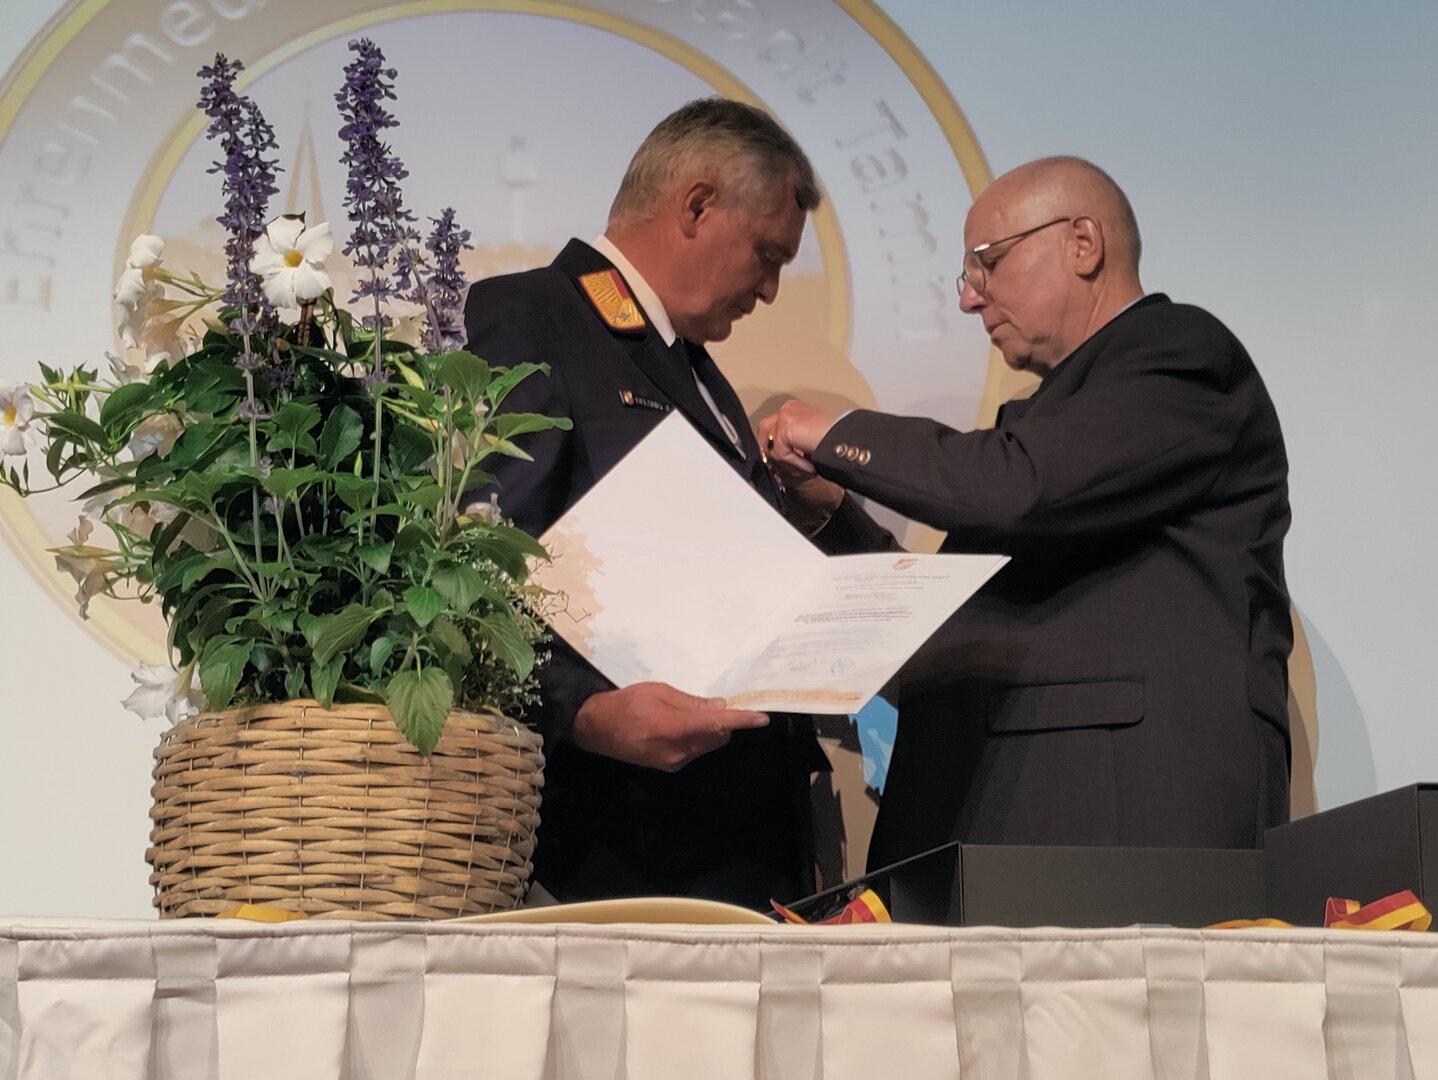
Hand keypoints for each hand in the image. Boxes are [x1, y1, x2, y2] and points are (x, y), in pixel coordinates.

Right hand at [571, 682, 769, 771]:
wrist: (597, 728)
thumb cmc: (627, 703)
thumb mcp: (660, 693)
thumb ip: (692, 703)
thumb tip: (720, 708)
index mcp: (675, 728)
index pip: (717, 724)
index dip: (742, 721)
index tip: (761, 719)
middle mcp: (678, 750)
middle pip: (717, 737)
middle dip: (723, 722)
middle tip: (713, 705)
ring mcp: (674, 761)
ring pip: (708, 745)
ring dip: (709, 730)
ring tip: (687, 714)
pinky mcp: (670, 766)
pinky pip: (694, 751)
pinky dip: (697, 738)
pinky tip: (678, 727)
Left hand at [758, 398, 836, 475]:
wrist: (848, 443)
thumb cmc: (835, 445)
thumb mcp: (806, 444)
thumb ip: (790, 445)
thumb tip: (770, 456)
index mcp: (794, 410)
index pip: (771, 426)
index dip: (773, 446)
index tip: (781, 462)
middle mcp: (788, 408)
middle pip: (765, 431)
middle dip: (772, 451)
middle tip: (789, 466)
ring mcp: (786, 415)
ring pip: (772, 446)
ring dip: (788, 462)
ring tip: (806, 467)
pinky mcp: (786, 426)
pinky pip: (780, 454)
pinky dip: (795, 465)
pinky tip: (810, 466)